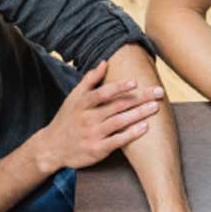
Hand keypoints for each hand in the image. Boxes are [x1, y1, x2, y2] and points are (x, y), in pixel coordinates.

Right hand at [35, 61, 163, 170]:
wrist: (52, 148)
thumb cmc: (67, 119)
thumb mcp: (73, 98)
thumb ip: (89, 80)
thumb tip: (105, 62)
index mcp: (82, 103)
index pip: (102, 93)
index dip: (118, 87)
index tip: (135, 82)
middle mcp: (88, 118)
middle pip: (117, 106)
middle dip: (139, 98)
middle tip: (158, 92)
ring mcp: (93, 134)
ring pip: (119, 122)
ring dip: (139, 114)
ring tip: (155, 107)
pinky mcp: (97, 149)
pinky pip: (117, 141)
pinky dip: (131, 134)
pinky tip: (145, 127)